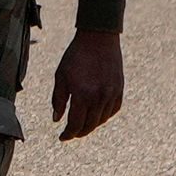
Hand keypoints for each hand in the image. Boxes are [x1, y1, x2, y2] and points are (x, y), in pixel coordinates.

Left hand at [48, 26, 123, 140]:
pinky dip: (104, 116)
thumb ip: (59, 99)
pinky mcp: (119, 89)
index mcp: (82, 94)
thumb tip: (57, 120)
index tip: (62, 137)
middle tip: (71, 134)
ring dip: (91, 125)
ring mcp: (111, 94)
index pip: (75, 124)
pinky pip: (113, 110)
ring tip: (82, 124)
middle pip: (89, 126)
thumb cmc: (75, 55)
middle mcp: (99, 97)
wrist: (98, 38)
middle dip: (78, 133)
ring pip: (101, 120)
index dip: (68, 134)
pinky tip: (96, 115)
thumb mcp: (61, 76)